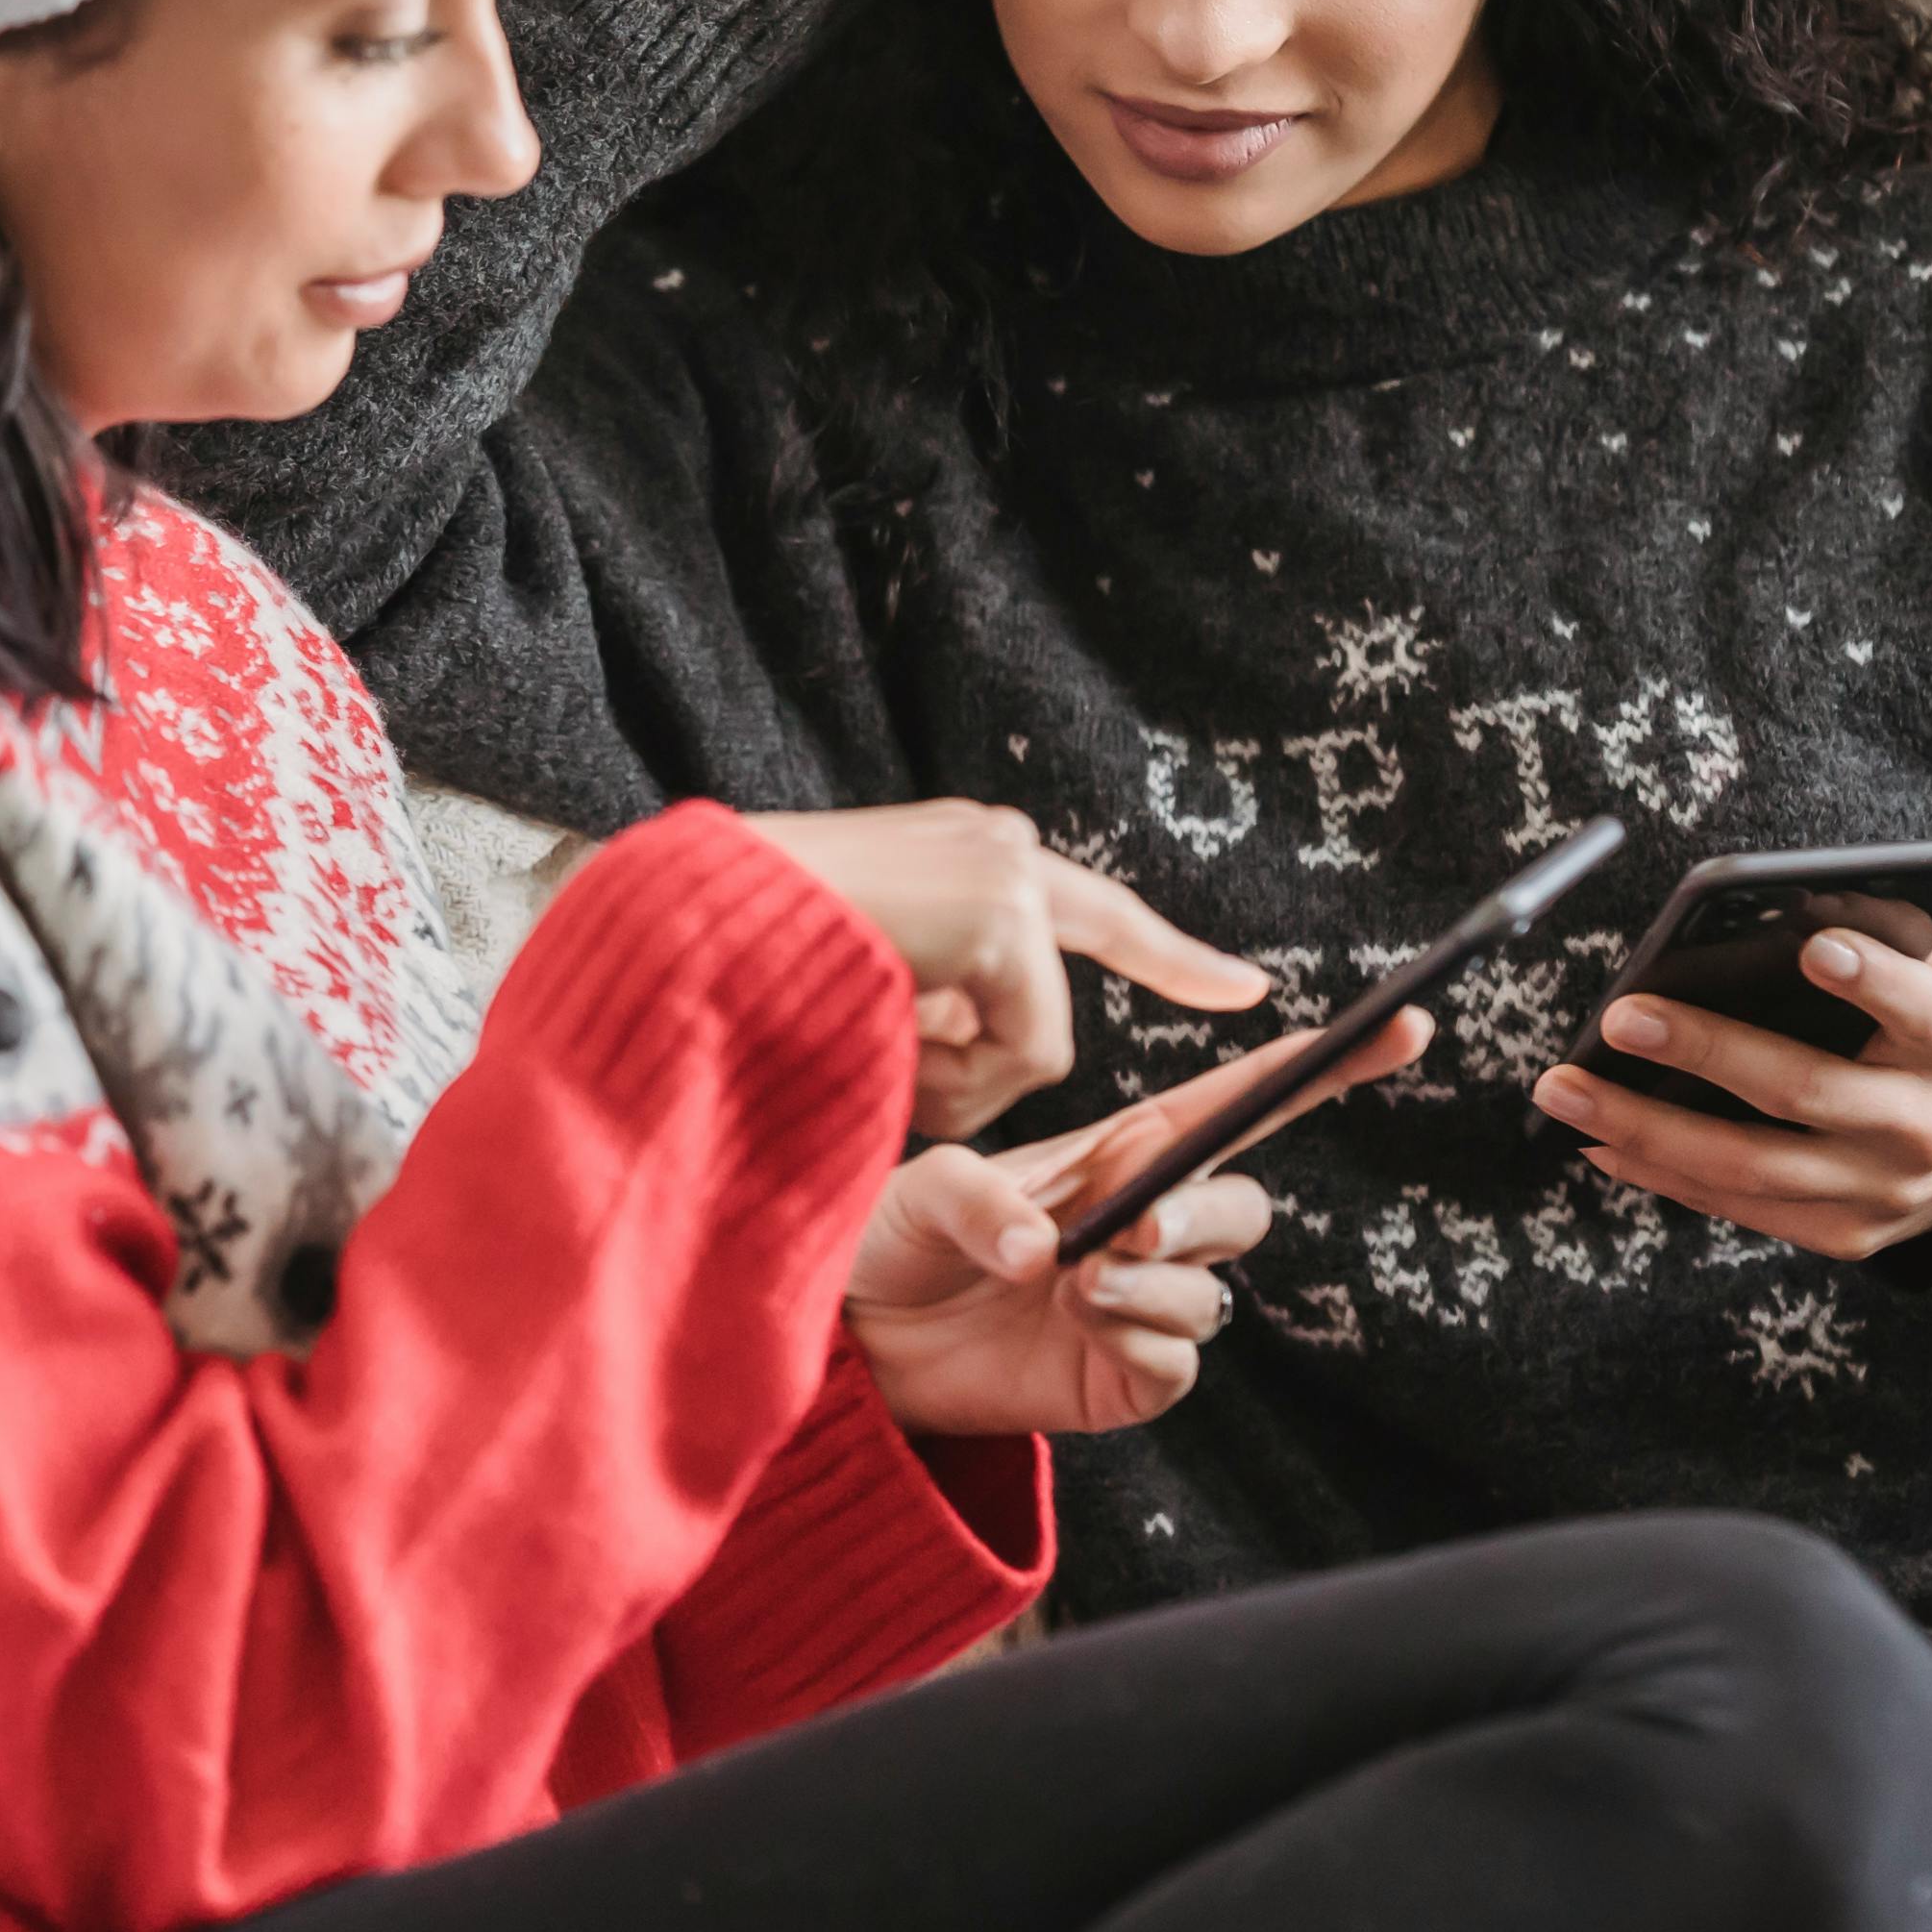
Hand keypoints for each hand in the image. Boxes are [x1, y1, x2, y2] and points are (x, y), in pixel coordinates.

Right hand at [737, 800, 1269, 1137]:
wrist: (683, 932)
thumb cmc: (742, 968)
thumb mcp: (861, 971)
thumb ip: (937, 995)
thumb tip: (997, 1058)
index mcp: (962, 853)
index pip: (1094, 908)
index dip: (1173, 956)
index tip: (1248, 990)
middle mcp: (997, 847)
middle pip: (1079, 974)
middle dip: (1015, 1054)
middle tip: (965, 1056)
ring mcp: (1005, 875)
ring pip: (1035, 1043)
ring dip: (959, 1080)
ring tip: (874, 1046)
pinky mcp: (1001, 919)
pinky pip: (1025, 1057)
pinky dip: (959, 1085)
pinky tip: (890, 1046)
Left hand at [849, 1006, 1431, 1435]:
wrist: (857, 1338)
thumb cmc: (895, 1239)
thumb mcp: (923, 1191)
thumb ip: (983, 1200)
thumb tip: (1050, 1253)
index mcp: (1122, 1150)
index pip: (1244, 1101)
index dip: (1324, 1066)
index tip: (1402, 1027)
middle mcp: (1147, 1220)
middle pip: (1243, 1205)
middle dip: (1199, 1213)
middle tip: (1128, 1228)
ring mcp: (1143, 1299)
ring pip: (1212, 1286)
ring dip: (1154, 1282)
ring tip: (1071, 1284)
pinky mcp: (1125, 1371)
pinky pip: (1179, 1359)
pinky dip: (1140, 1338)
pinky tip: (1079, 1322)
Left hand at [1529, 925, 1931, 1260]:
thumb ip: (1881, 937)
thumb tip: (1779, 905)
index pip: (1921, 1008)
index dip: (1873, 981)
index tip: (1815, 947)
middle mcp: (1924, 1126)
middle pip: (1805, 1090)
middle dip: (1704, 1051)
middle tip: (1619, 1018)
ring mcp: (1882, 1191)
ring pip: (1751, 1166)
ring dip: (1645, 1129)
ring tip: (1564, 1091)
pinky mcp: (1846, 1235)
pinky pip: (1740, 1208)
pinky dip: (1663, 1174)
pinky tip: (1600, 1141)